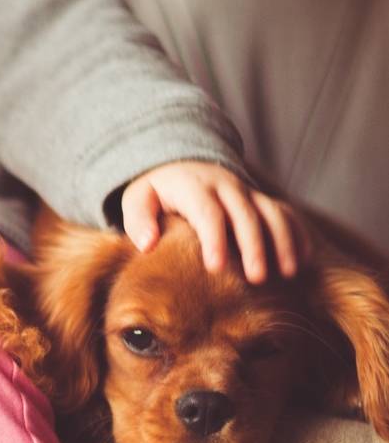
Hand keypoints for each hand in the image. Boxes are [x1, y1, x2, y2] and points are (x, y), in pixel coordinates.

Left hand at [120, 161, 311, 283]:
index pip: (208, 212)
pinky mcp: (261, 201)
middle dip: (254, 246)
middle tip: (258, 279)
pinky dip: (297, 234)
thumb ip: (138, 220)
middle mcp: (227, 187)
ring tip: (289, 273)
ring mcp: (248, 193)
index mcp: (195, 187)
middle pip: (246, 215)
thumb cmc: (156, 192)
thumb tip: (148, 244)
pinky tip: (303, 261)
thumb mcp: (138, 199)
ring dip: (284, 241)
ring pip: (273, 212)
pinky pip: (286, 214)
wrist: (180, 163)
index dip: (214, 239)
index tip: (216, 267)